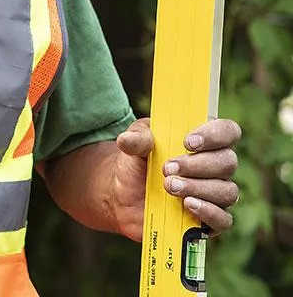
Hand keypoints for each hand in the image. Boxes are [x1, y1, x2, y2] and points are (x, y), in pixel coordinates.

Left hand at [113, 117, 240, 240]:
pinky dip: (207, 211)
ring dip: (198, 187)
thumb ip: (136, 139)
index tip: (188, 142)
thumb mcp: (133, 145)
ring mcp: (215, 195)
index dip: (215, 135)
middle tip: (167, 168)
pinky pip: (223, 219)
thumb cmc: (137, 164)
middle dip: (197, 165)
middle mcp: (215, 167)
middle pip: (228, 162)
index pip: (228, 131)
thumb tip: (127, 139)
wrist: (124, 196)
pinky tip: (187, 205)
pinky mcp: (210, 221)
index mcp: (202, 141)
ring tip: (169, 186)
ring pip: (227, 191)